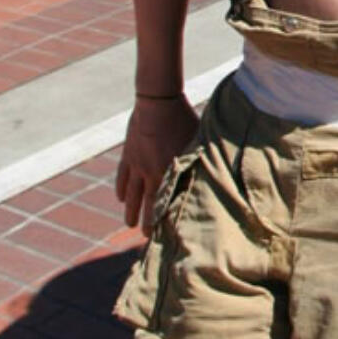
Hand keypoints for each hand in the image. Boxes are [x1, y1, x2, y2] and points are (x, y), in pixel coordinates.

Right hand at [116, 95, 197, 234]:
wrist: (157, 102)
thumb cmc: (184, 119)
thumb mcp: (198, 141)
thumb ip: (200, 160)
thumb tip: (215, 173)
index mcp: (170, 172)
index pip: (167, 203)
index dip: (165, 220)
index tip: (167, 235)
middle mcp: (151, 172)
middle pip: (148, 203)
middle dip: (147, 221)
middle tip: (146, 236)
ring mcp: (137, 164)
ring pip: (131, 193)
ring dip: (131, 210)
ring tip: (129, 222)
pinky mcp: (128, 154)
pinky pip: (122, 176)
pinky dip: (122, 188)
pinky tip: (122, 197)